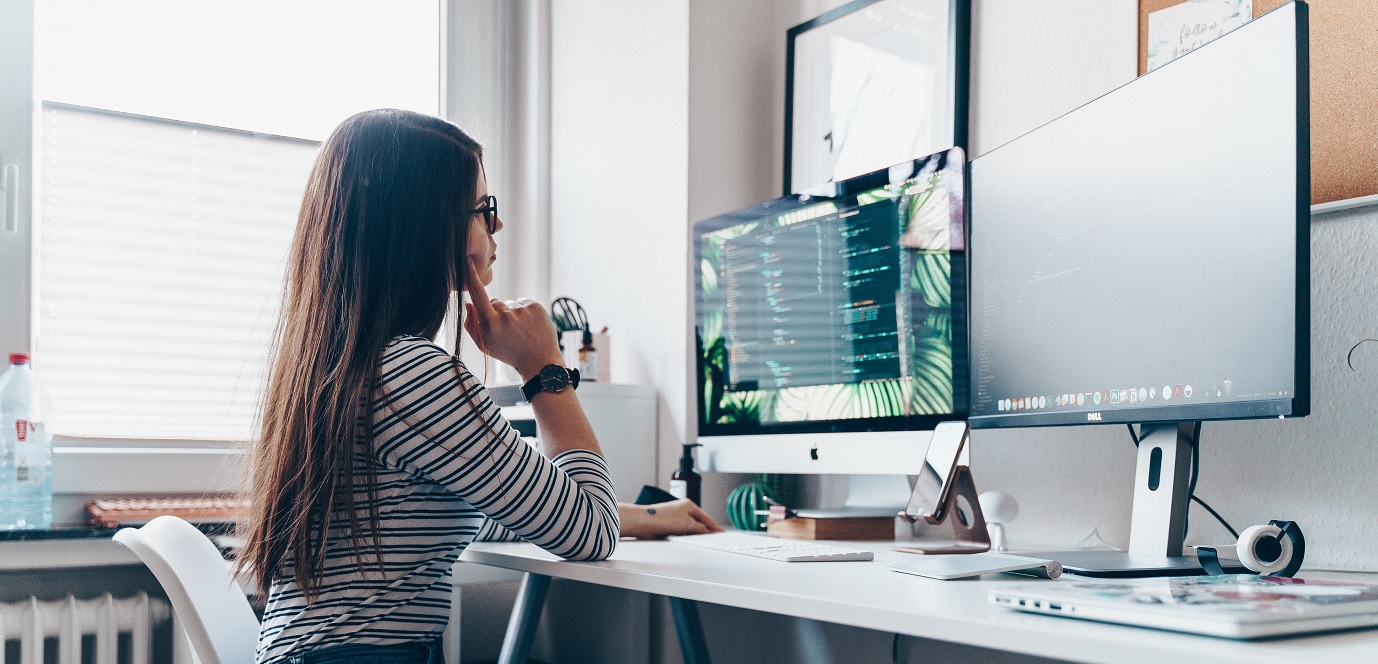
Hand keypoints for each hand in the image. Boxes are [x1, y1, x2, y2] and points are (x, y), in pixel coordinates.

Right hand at [463, 261, 563, 378]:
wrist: (540, 362)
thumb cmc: (509, 354)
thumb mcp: (485, 345)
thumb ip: (472, 325)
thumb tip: (467, 303)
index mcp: (492, 325)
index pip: (478, 296)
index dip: (471, 278)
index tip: (467, 261)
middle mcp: (507, 316)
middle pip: (495, 302)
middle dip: (497, 312)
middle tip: (507, 331)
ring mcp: (523, 310)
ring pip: (509, 303)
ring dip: (512, 313)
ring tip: (520, 331)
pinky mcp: (536, 306)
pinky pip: (522, 302)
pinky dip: (523, 311)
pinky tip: (528, 326)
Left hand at [619, 499, 723, 538]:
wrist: (645, 522)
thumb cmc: (663, 518)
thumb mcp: (687, 524)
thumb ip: (700, 528)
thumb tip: (708, 532)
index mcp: (689, 505)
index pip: (706, 518)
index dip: (714, 526)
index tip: (721, 533)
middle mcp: (682, 510)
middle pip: (699, 522)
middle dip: (706, 530)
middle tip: (715, 539)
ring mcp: (676, 517)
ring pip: (691, 528)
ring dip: (695, 534)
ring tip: (703, 541)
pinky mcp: (669, 525)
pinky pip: (682, 532)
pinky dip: (687, 536)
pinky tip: (689, 541)